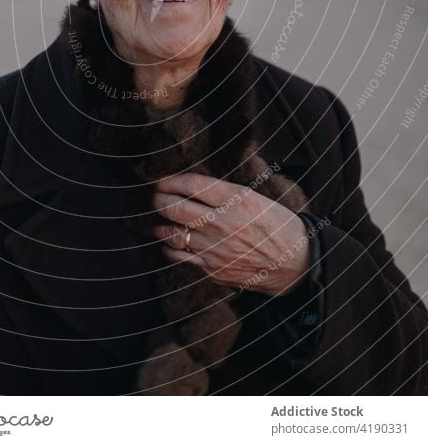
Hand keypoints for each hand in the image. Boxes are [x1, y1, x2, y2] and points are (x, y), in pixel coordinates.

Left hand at [151, 172, 310, 295]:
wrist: (294, 263)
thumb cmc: (276, 225)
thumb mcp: (255, 198)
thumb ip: (224, 192)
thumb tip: (192, 187)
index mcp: (236, 200)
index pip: (192, 185)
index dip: (171, 180)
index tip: (162, 180)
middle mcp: (223, 223)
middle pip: (175, 208)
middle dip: (159, 200)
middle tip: (155, 197)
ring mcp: (215, 248)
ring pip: (173, 233)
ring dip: (160, 224)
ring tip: (158, 219)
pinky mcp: (212, 269)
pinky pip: (180, 257)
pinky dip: (169, 248)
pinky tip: (169, 243)